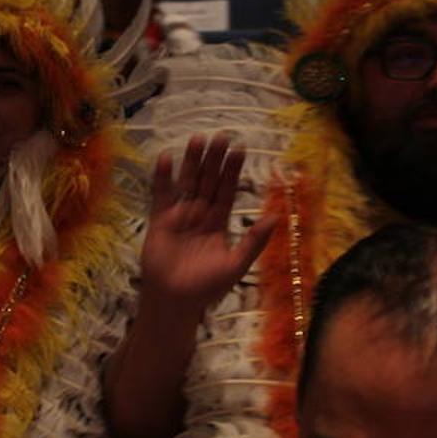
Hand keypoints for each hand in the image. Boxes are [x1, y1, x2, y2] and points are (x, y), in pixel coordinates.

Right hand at [141, 133, 276, 316]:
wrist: (175, 302)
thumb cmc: (207, 287)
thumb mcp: (236, 264)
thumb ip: (255, 240)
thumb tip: (277, 216)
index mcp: (219, 222)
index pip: (227, 190)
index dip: (233, 170)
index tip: (240, 149)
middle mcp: (200, 214)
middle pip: (208, 180)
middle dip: (214, 159)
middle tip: (221, 136)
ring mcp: (179, 215)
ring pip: (187, 182)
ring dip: (192, 161)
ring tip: (197, 139)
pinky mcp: (159, 220)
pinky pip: (161, 194)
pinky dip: (163, 177)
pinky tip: (166, 158)